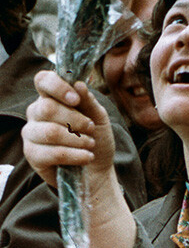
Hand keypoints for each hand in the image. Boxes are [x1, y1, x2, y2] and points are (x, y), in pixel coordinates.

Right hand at [22, 71, 115, 187]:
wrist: (96, 167)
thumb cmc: (96, 136)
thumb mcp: (98, 117)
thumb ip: (89, 101)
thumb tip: (79, 84)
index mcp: (51, 97)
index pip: (43, 80)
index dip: (57, 86)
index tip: (76, 99)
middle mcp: (36, 113)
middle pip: (47, 108)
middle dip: (75, 119)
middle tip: (91, 128)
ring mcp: (31, 134)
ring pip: (50, 132)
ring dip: (77, 139)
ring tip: (91, 144)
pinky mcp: (32, 155)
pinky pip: (52, 153)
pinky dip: (75, 155)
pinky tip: (86, 157)